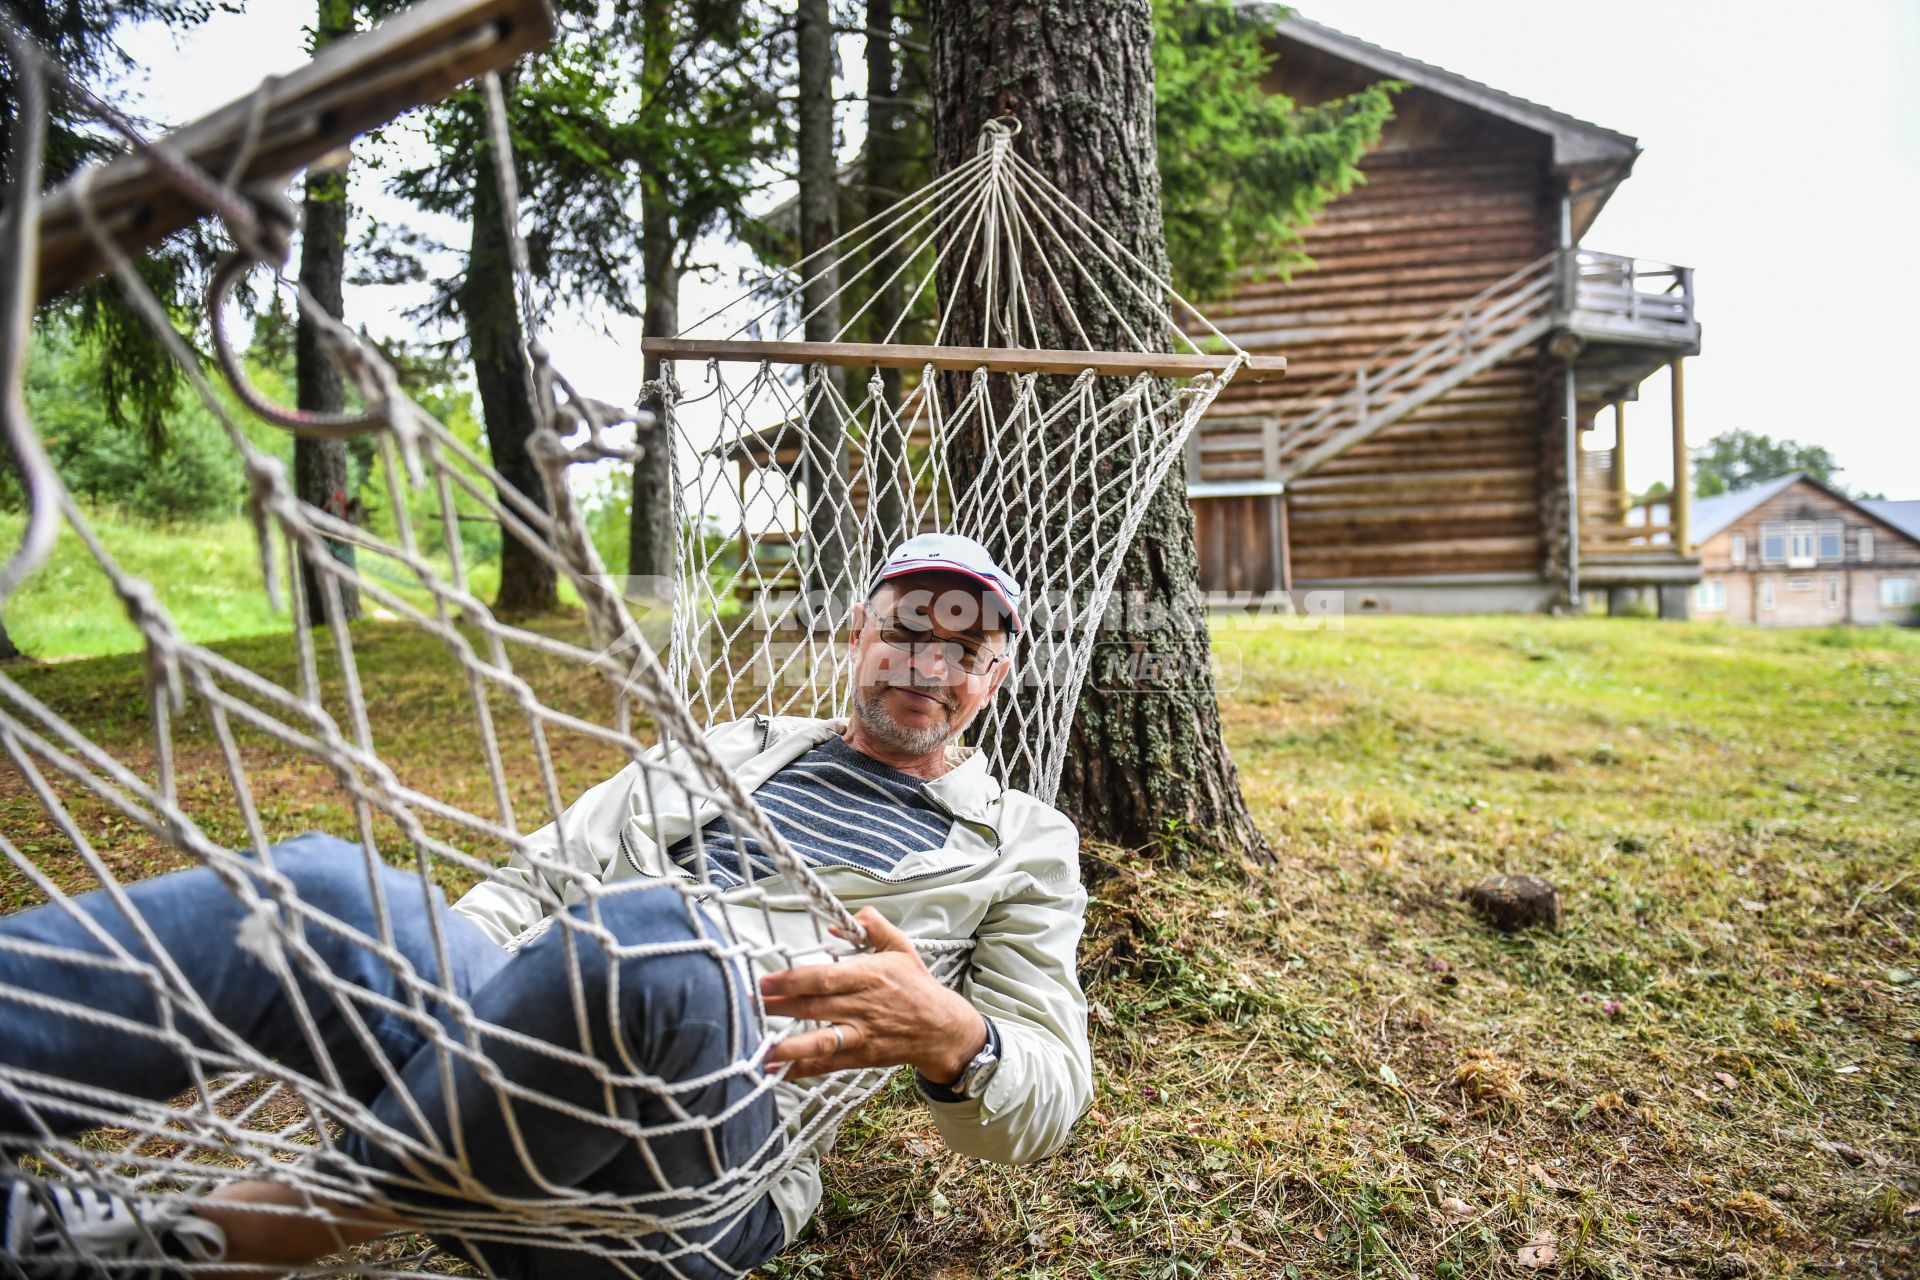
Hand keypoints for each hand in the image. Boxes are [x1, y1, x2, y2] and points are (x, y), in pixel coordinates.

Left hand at [760, 907, 986, 1080]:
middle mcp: (863, 1007)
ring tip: (760, 1047)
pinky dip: (800, 1069)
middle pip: (814, 1007)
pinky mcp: (860, 1057)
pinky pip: (827, 1065)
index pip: (826, 978)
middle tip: (748, 1003)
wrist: (941, 1028)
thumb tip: (838, 921)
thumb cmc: (917, 985)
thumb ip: (872, 927)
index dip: (793, 980)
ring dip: (788, 1045)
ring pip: (821, 1041)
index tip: (765, 979)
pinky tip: (775, 1069)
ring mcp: (861, 1035)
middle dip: (778, 1006)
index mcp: (870, 976)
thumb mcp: (900, 948)